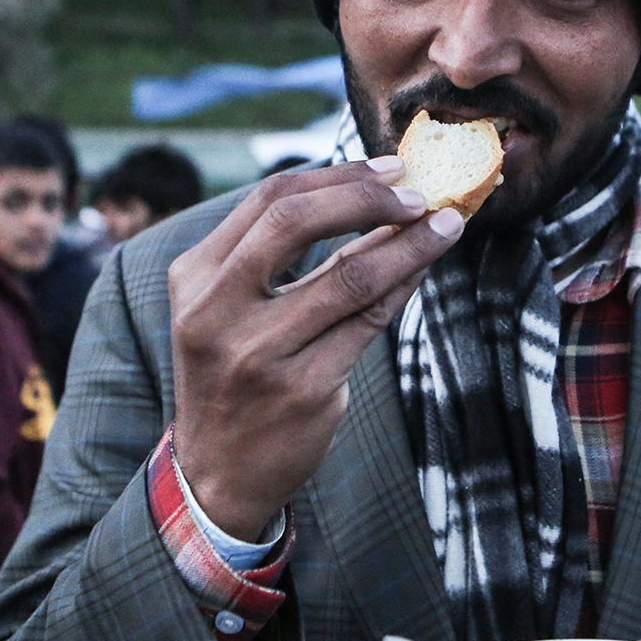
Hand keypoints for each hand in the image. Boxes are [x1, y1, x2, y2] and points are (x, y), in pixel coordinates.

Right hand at [168, 156, 463, 539]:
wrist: (218, 473)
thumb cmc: (234, 374)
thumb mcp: (231, 309)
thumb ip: (282, 254)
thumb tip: (372, 195)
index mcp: (194, 277)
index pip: (268, 200)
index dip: (338, 177)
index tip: (390, 167)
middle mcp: (216, 311)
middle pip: (294, 222)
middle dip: (367, 196)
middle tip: (418, 191)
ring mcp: (259, 353)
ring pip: (349, 276)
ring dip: (408, 243)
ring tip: (446, 224)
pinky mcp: (303, 390)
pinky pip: (368, 323)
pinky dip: (403, 286)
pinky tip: (423, 268)